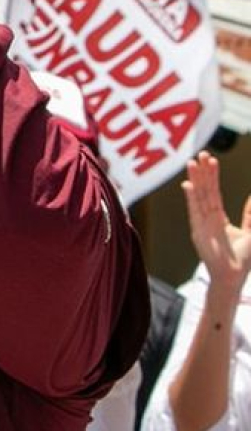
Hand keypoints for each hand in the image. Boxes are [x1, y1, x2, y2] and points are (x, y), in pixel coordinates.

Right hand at [183, 151, 250, 294]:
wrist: (232, 276)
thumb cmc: (241, 259)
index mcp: (218, 218)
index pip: (214, 192)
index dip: (212, 176)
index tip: (210, 160)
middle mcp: (207, 218)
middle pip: (204, 191)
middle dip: (203, 173)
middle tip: (201, 154)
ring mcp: (201, 224)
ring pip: (199, 197)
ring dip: (195, 180)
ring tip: (192, 163)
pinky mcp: (198, 232)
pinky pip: (194, 211)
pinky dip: (191, 198)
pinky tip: (189, 185)